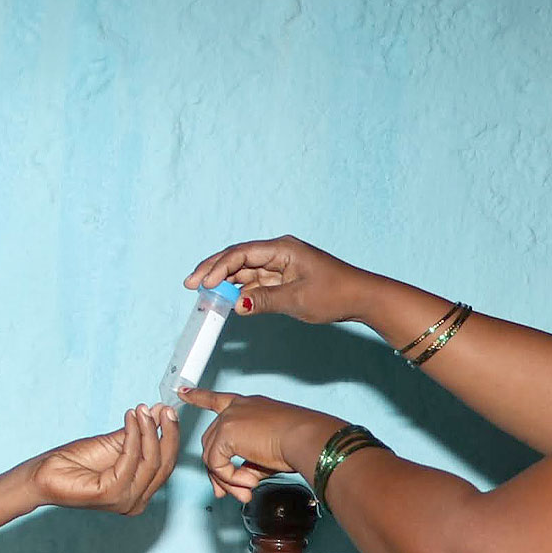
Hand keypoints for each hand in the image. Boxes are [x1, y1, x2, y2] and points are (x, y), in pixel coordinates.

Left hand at [31, 404, 179, 514]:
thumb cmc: (75, 462)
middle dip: (166, 433)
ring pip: (150, 461)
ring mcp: (125, 501)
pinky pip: (130, 460)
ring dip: (148, 431)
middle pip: (164, 464)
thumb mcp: (115, 443)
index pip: (166, 463)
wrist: (46, 472)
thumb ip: (140, 433)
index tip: (169, 410)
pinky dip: (132, 436)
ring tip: (141, 410)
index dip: (170, 436)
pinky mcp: (111, 495)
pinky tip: (129, 419)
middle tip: (164, 409)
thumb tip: (161, 412)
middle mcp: (136, 501)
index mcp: (140, 491)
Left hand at [180, 387, 339, 502]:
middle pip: (211, 442)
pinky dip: (230, 478)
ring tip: (247, 489)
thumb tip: (236, 487)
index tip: (182, 392)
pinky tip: (249, 482)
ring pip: (212, 456)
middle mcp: (235, 409)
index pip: (217, 399)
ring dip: (228, 478)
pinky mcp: (226, 433)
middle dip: (218, 471)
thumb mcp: (268, 455)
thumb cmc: (298, 443)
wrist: (305, 438)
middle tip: (226, 493)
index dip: (199, 396)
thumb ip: (248, 466)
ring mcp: (228, 419)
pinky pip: (217, 464)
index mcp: (248, 406)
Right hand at [184, 235, 373, 325]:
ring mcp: (280, 265)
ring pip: (245, 270)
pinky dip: (240, 290)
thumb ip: (265, 300)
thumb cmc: (336, 293)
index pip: (241, 253)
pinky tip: (227, 299)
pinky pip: (256, 281)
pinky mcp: (284, 278)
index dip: (218, 267)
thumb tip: (237, 304)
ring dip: (225, 281)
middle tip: (190, 284)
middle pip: (238, 258)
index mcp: (282, 248)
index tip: (201, 283)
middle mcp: (278, 252)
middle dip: (213, 270)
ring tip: (203, 294)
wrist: (362, 297)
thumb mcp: (297, 300)